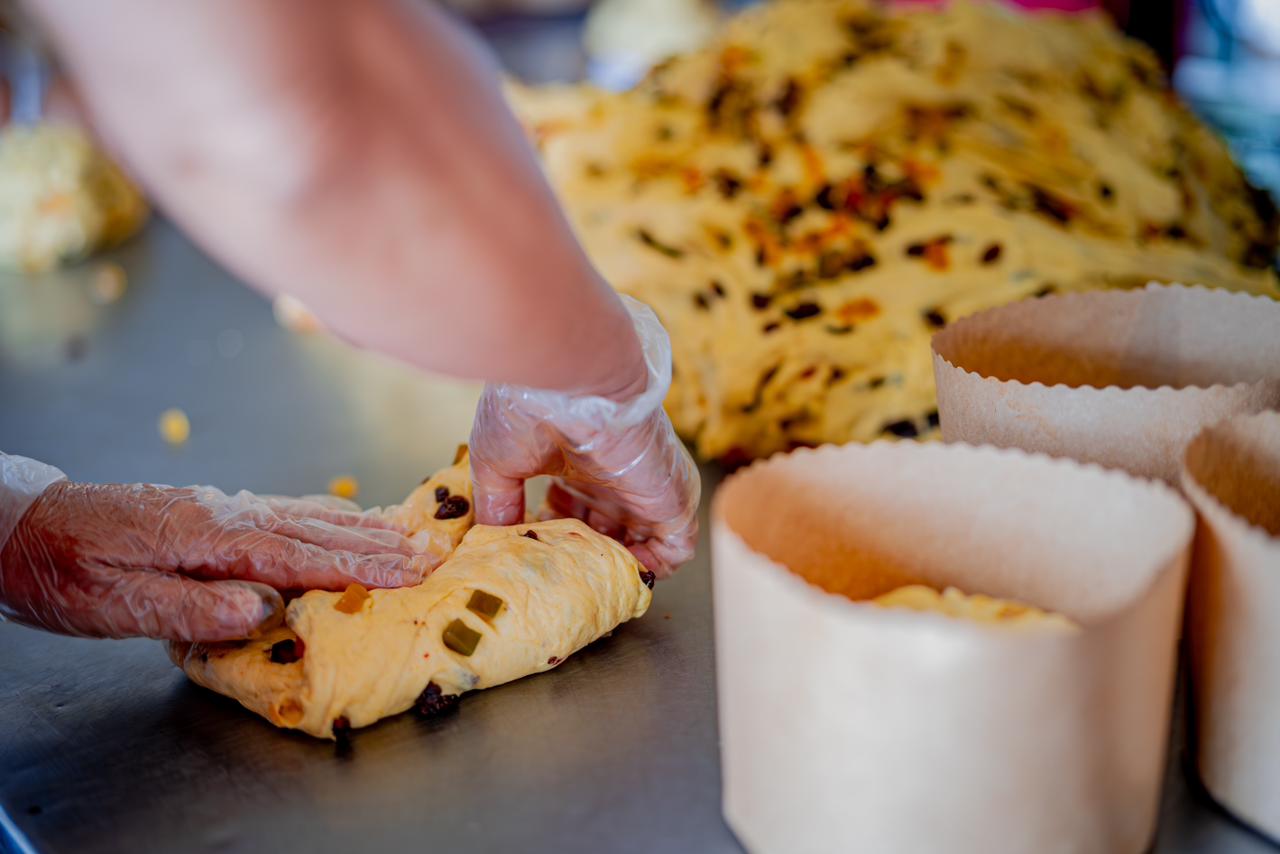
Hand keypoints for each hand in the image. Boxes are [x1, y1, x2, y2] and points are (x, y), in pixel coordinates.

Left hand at [0, 480, 432, 640]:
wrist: (24, 526)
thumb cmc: (65, 571)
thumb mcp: (116, 604)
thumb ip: (192, 608)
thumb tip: (263, 611)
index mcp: (207, 538)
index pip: (297, 557)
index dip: (357, 569)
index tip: (407, 575)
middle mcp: (224, 513)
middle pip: (314, 531)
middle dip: (376, 546)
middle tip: (430, 555)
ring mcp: (220, 505)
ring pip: (304, 515)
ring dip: (360, 528)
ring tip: (406, 535)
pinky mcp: (212, 508)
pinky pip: (284, 509)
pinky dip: (325, 514)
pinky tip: (343, 517)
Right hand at [470, 296, 700, 577]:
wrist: (568, 375)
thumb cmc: (527, 406)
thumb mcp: (498, 462)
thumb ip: (498, 503)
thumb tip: (490, 541)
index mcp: (581, 459)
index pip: (580, 506)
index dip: (562, 534)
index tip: (540, 552)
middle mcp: (616, 473)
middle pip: (613, 527)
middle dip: (590, 555)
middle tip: (565, 574)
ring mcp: (645, 486)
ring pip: (644, 541)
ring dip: (619, 565)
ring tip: (588, 582)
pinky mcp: (671, 497)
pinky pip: (676, 547)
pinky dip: (654, 567)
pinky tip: (621, 576)